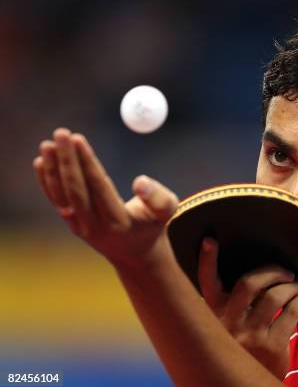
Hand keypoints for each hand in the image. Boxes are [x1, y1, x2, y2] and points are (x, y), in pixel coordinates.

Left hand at [32, 128, 178, 268]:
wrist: (134, 252)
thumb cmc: (152, 225)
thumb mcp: (166, 212)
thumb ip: (158, 197)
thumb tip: (140, 182)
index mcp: (118, 222)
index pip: (98, 187)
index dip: (87, 162)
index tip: (78, 139)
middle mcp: (95, 227)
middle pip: (76, 190)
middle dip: (67, 160)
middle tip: (61, 133)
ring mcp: (80, 227)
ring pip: (61, 195)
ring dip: (53, 169)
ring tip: (48, 144)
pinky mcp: (72, 223)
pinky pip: (56, 200)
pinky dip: (47, 181)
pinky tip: (41, 161)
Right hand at [198, 238, 297, 378]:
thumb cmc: (242, 352)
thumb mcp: (226, 332)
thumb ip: (232, 309)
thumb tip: (261, 277)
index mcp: (213, 317)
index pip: (205, 284)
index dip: (206, 260)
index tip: (211, 240)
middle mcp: (227, 324)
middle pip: (250, 283)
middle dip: (272, 271)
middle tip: (285, 271)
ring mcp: (250, 335)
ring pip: (275, 296)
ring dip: (291, 285)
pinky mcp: (271, 345)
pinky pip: (292, 312)